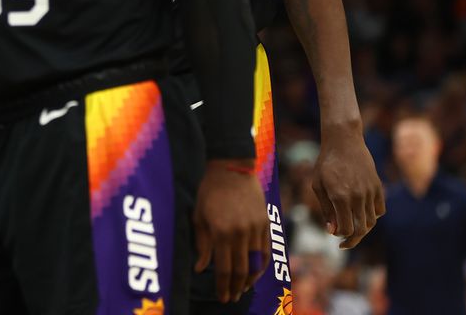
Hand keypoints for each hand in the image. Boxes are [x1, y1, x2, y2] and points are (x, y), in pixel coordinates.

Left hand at [194, 160, 269, 303]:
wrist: (232, 168)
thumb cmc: (209, 192)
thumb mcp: (199, 217)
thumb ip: (202, 245)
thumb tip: (200, 269)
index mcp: (221, 231)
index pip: (224, 268)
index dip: (223, 286)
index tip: (222, 297)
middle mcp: (240, 232)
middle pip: (241, 270)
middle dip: (236, 287)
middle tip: (232, 298)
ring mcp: (255, 228)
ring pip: (256, 264)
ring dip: (250, 280)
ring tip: (243, 289)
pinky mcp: (265, 223)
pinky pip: (265, 251)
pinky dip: (261, 266)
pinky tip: (255, 273)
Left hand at [313, 125, 384, 248]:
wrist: (344, 141)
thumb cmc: (326, 163)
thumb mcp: (318, 185)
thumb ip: (326, 209)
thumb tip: (332, 231)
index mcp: (340, 196)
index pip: (346, 229)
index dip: (341, 236)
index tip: (335, 235)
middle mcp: (357, 196)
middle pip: (361, 229)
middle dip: (352, 239)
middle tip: (344, 242)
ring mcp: (370, 191)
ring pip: (371, 222)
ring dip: (362, 228)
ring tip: (352, 227)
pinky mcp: (378, 187)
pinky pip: (380, 210)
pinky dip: (373, 217)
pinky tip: (362, 214)